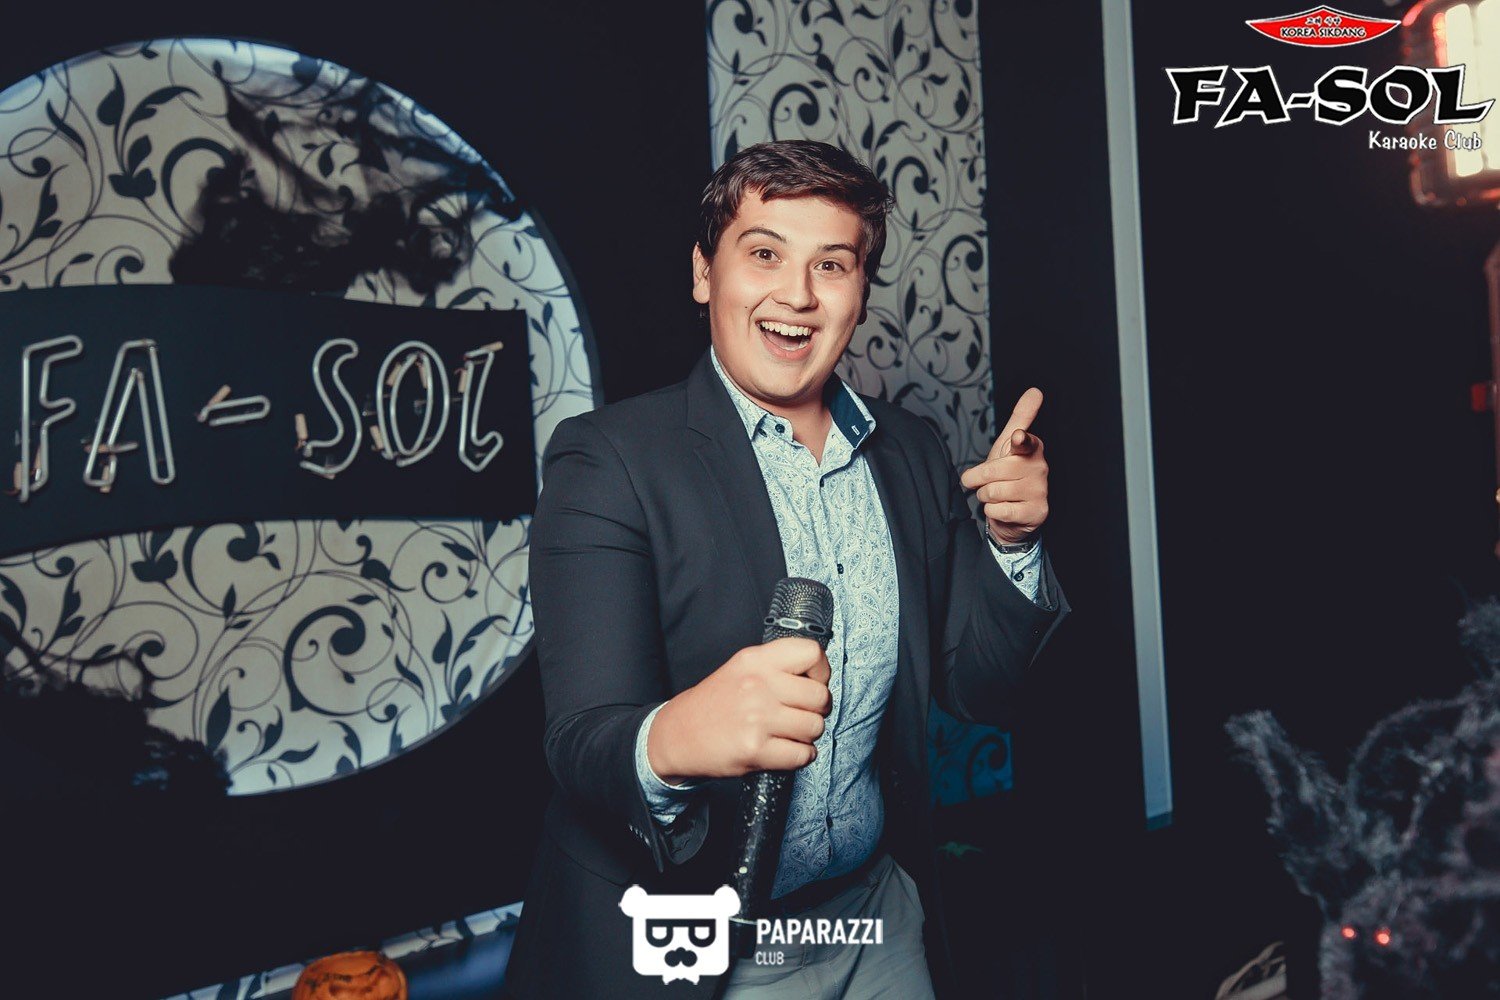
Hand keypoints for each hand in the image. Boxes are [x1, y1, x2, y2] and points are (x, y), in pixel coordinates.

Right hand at [647, 636, 831, 782]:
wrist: (678, 735)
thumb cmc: (715, 703)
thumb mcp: (741, 668)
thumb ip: (776, 666)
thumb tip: (819, 678)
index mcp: (755, 660)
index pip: (811, 653)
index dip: (821, 672)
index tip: (814, 683)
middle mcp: (757, 685)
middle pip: (820, 696)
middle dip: (818, 709)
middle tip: (803, 714)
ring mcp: (757, 718)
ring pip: (815, 727)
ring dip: (809, 735)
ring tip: (790, 734)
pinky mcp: (755, 749)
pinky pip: (803, 754)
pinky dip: (801, 756)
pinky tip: (786, 750)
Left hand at [960, 388, 1047, 544]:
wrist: (1013, 512)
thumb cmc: (1008, 474)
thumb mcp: (1009, 443)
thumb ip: (1020, 418)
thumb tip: (1035, 391)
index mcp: (1033, 449)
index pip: (1025, 443)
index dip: (1019, 441)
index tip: (1017, 438)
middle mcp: (1040, 469)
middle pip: (993, 471)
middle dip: (981, 479)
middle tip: (989, 481)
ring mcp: (1039, 492)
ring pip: (993, 492)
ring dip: (987, 497)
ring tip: (998, 496)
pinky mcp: (1036, 513)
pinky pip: (998, 511)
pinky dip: (993, 512)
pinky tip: (1004, 509)